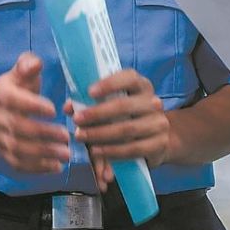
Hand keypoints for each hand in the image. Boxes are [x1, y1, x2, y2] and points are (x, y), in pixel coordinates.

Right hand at [0, 53, 69, 172]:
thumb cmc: (18, 88)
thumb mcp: (21, 72)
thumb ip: (28, 65)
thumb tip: (36, 64)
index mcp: (0, 94)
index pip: (13, 100)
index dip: (32, 106)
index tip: (54, 109)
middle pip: (18, 128)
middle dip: (43, 134)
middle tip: (67, 136)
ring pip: (18, 150)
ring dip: (43, 154)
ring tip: (66, 154)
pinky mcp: (5, 154)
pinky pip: (18, 164)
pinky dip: (37, 168)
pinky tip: (56, 167)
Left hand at [69, 68, 169, 189]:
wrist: (154, 141)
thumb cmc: (125, 118)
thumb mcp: (110, 107)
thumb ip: (89, 105)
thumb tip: (69, 107)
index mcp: (141, 86)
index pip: (130, 78)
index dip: (110, 83)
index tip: (89, 92)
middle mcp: (153, 102)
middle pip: (125, 105)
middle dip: (97, 113)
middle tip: (77, 120)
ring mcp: (159, 123)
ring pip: (127, 129)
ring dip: (100, 134)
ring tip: (81, 137)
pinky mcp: (160, 144)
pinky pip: (133, 149)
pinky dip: (112, 151)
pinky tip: (97, 151)